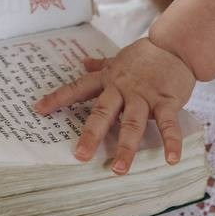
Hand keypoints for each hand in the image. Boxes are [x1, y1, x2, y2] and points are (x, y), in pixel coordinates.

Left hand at [35, 37, 195, 173]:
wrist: (176, 45)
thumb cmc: (146, 55)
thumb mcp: (119, 59)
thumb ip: (100, 65)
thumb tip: (83, 61)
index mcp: (108, 79)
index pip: (78, 88)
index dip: (58, 98)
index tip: (38, 109)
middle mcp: (122, 88)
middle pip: (103, 112)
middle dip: (91, 134)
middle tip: (80, 156)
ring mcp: (144, 96)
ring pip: (132, 124)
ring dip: (126, 148)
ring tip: (118, 170)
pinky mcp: (167, 101)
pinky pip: (168, 124)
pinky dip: (171, 142)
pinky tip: (171, 160)